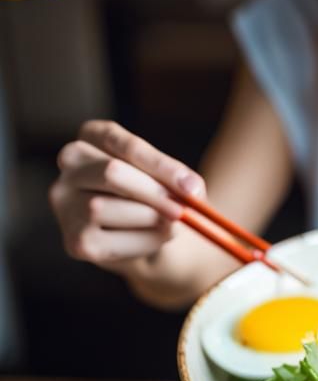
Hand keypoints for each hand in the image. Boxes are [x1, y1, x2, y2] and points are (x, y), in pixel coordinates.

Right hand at [49, 120, 205, 269]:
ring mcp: (65, 203)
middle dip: (152, 193)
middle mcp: (70, 165)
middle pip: (111, 173)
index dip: (160, 167)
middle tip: (182, 210)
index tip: (190, 187)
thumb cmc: (158, 195)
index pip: (124, 145)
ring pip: (104, 208)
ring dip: (148, 220)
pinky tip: (154, 239)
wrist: (151, 234)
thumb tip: (189, 190)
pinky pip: (110, 241)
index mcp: (93, 137)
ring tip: (169, 224)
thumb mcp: (171, 178)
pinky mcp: (74, 241)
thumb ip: (180, 179)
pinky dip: (144, 242)